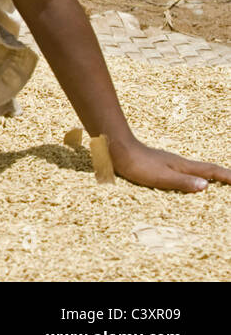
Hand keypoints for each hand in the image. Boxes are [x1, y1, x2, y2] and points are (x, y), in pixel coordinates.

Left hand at [111, 137, 230, 191]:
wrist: (115, 149)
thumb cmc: (136, 164)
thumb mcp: (161, 177)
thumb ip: (182, 182)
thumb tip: (206, 186)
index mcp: (182, 166)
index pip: (210, 171)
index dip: (227, 176)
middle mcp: (178, 163)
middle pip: (205, 169)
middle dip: (222, 175)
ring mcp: (168, 163)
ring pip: (193, 170)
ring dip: (207, 176)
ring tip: (216, 183)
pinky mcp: (157, 165)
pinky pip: (181, 172)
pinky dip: (191, 177)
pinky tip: (185, 180)